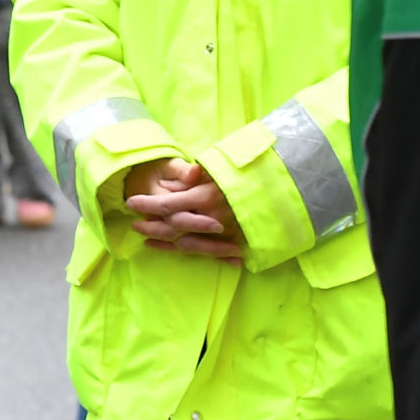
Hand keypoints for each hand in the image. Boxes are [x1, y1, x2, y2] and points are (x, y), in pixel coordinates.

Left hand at [121, 158, 244, 260]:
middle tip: (134, 225)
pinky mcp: (235, 244)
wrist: (288, 192)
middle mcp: (212, 219)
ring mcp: (223, 235)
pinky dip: (187, 251)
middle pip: (172, 227)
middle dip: (150, 226)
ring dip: (164, 242)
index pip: (168, 204)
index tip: (131, 203)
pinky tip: (174, 249)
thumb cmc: (253, 175)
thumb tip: (182, 177)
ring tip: (146, 240)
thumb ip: (201, 172)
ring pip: (185, 243)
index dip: (147, 205)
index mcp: (207, 196)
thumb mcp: (225, 167)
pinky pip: (206, 252)